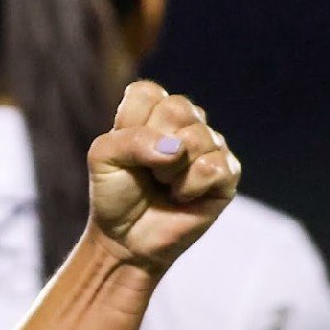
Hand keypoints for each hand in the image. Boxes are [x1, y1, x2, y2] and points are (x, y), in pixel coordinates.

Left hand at [86, 80, 240, 273]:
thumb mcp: (103, 157)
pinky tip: (182, 196)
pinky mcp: (227, 173)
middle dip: (153, 146)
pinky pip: (214, 166)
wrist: (126, 237)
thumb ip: (131, 139)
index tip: (124, 151)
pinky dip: (190, 187)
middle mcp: (185, 121)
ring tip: (163, 184)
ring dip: (170, 171)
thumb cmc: (114, 192)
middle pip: (178, 108)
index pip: (148, 92)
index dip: (130, 124)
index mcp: (152, 109)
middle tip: (147, 170)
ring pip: (197, 137)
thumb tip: (177, 148)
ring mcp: (209, 144)